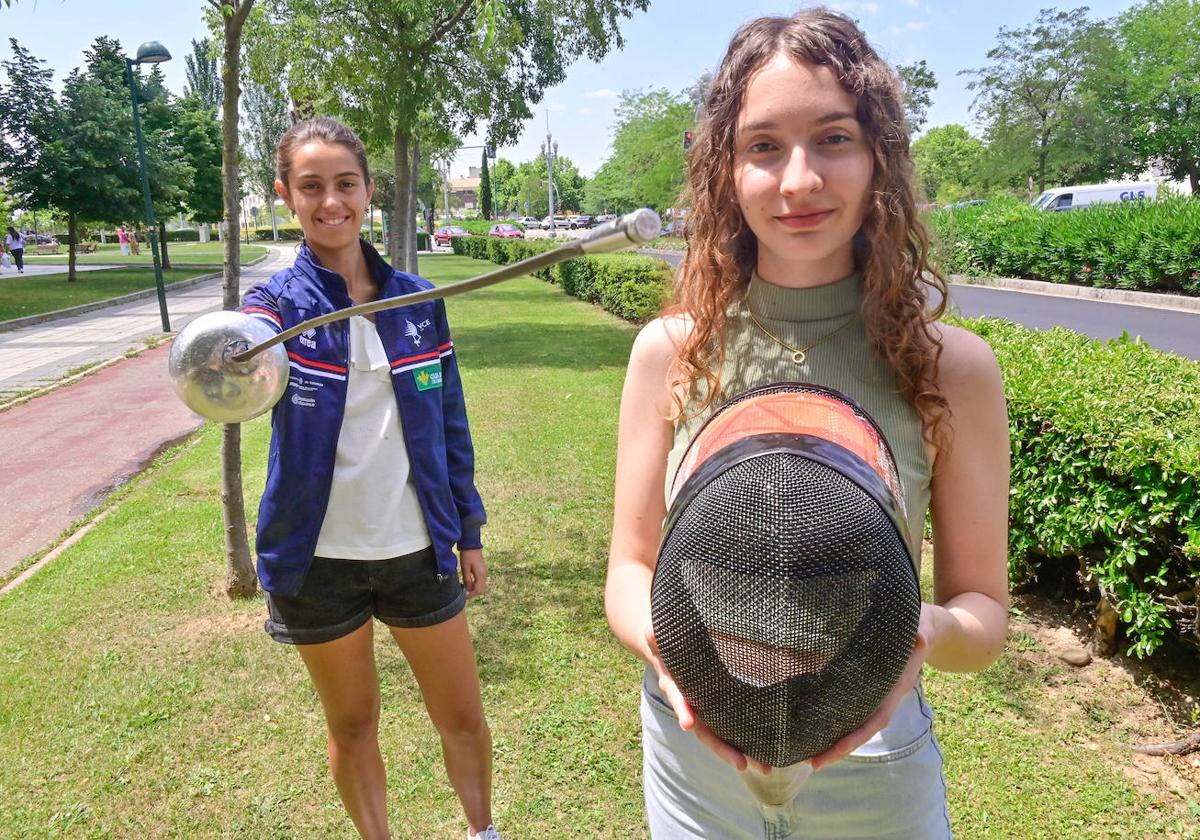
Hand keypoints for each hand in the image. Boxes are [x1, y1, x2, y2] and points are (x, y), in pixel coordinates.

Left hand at [459, 548, 486, 597]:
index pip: (478, 590)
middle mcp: (484, 574)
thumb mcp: (465, 568)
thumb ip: (467, 579)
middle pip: (481, 589)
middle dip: (473, 593)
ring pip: (481, 585)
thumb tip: (468, 589)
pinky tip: (469, 582)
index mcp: (481, 574)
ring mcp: (484, 572)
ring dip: (474, 588)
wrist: (472, 545)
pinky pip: (480, 580)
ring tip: (466, 589)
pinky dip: (475, 584)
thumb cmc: (467, 556)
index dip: (471, 595)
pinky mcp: (482, 570)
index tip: (465, 597)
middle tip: (465, 594)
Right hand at [644, 625, 772, 774]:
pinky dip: (746, 746)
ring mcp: (704, 714)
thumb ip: (655, 639)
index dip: (683, 710)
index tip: (688, 724)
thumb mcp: (662, 643)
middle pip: (705, 732)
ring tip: (766, 769)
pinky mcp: (716, 714)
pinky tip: (769, 758)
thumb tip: (648, 630)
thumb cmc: (670, 649)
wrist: (666, 658)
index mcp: (677, 688)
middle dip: (723, 749)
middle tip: (742, 765)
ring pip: (721, 739)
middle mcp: (690, 706)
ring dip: (740, 754)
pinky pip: (731, 731)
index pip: (680, 700)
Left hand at [807, 602, 940, 770]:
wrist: (930, 627)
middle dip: (839, 746)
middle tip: (811, 762)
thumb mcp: (924, 624)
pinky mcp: (869, 685)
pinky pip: (852, 707)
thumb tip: (919, 638)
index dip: (858, 734)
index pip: (877, 716)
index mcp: (897, 685)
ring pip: (856, 721)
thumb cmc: (923, 624)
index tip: (838, 750)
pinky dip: (836, 718)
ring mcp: (878, 693)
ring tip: (807, 752)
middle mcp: (887, 694)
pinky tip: (813, 723)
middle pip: (862, 728)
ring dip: (834, 737)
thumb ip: (921, 631)